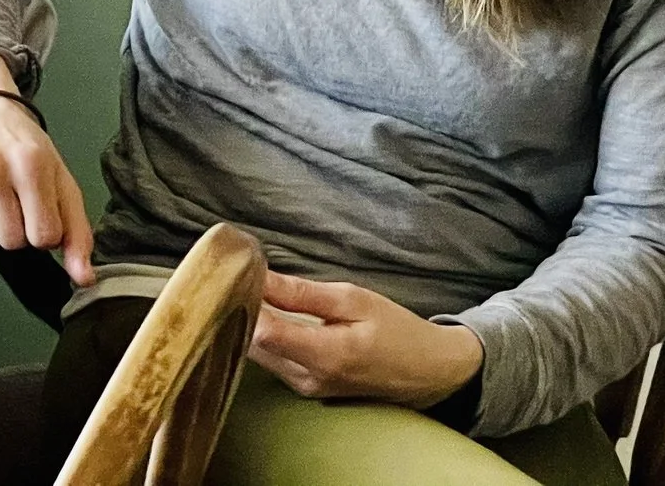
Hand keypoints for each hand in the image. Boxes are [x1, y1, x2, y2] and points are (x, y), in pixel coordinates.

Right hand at [0, 52, 95, 284]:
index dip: (45, 229)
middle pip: (11, 242)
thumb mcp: (60, 179)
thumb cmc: (25, 147)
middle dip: (18, 230)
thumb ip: (77, 231)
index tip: (40, 208)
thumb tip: (85, 279)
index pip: (44, 237)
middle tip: (15, 201)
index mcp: (31, 164)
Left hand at [249, 270, 482, 407]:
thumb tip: (258, 276)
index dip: (241, 301)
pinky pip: (271, 361)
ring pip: (256, 354)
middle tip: (236, 276)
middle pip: (250, 344)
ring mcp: (306, 389)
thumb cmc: (396, 330)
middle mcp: (309, 379)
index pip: (260, 333)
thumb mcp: (353, 300)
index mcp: (324, 355)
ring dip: (249, 323)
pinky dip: (265, 337)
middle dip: (239, 310)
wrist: (428, 372)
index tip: (235, 274)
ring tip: (250, 290)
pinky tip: (267, 314)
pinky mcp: (306, 389)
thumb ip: (301, 292)